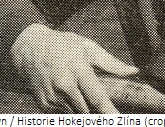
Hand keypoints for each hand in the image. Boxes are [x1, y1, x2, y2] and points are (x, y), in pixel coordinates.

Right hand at [11, 24, 138, 112]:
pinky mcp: (43, 104)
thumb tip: (135, 71)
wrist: (30, 48)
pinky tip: (70, 96)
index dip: (108, 112)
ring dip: (84, 110)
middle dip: (98, 114)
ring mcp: (51, 96)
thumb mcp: (88, 47)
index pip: (96, 95)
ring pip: (76, 114)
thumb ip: (111, 63)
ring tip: (80, 91)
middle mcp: (63, 84)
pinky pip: (63, 114)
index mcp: (77, 67)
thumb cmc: (64, 45)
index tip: (117, 120)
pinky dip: (71, 109)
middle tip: (108, 113)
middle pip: (86, 110)